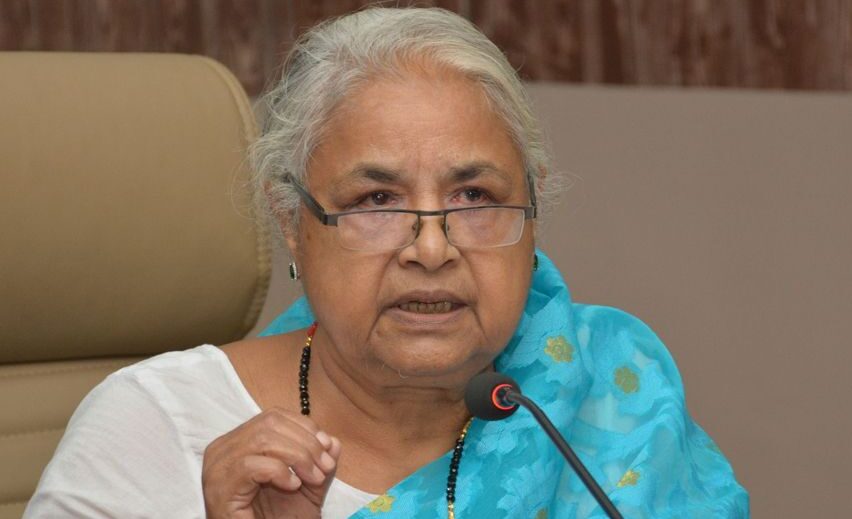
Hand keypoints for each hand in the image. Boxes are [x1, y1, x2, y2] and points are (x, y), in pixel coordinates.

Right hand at [202, 408, 341, 518]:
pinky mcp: (219, 487)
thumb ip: (317, 461)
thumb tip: (332, 441)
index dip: (304, 428)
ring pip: (262, 440)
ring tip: (313, 478)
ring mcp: (217, 467)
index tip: (327, 448)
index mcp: (237, 441)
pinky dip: (279, 472)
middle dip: (305, 443)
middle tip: (324, 466)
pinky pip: (252, 465)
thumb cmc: (276, 517)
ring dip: (298, 457)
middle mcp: (222, 449)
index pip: (273, 417)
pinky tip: (292, 485)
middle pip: (269, 424)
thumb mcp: (304, 485)